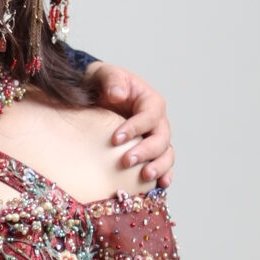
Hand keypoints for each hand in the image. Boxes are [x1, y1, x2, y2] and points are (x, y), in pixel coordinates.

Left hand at [88, 64, 173, 186]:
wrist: (94, 97)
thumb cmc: (100, 83)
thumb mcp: (103, 74)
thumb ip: (111, 79)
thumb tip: (118, 94)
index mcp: (149, 101)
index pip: (149, 115)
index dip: (136, 128)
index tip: (116, 139)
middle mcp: (157, 121)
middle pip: (161, 138)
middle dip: (146, 151)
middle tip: (126, 161)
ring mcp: (154, 138)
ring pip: (166, 154)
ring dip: (158, 166)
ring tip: (144, 176)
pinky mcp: (148, 152)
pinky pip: (162, 165)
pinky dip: (163, 175)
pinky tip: (160, 186)